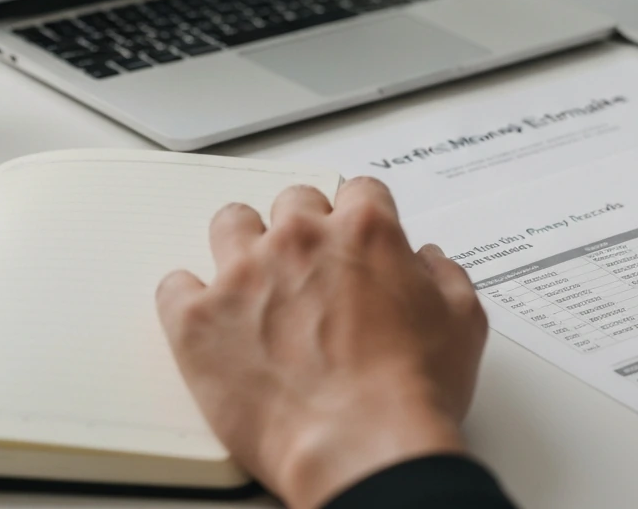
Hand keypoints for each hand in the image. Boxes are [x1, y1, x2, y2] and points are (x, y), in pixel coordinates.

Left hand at [156, 178, 487, 508]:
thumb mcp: (463, 319)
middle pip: (293, 202)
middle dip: (304, 227)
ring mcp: (243, 275)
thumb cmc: (412, 391)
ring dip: (244, 245)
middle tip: (310, 266)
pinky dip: (189, 298)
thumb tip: (428, 263)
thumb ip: (443, 275)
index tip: (355, 233)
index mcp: (365, 231)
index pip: (359, 190)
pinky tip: (208, 318)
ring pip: (230, 223)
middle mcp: (301, 240)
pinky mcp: (198, 321)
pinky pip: (174, 286)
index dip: (361, 215)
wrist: (364, 448)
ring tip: (254, 281)